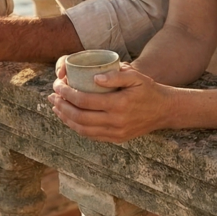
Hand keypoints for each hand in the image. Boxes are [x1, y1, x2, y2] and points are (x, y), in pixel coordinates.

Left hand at [48, 64, 170, 142]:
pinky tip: (70, 118)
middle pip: (80, 117)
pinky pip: (91, 136)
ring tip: (56, 107)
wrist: (164, 110)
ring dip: (66, 118)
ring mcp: (115, 132)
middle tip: (52, 96)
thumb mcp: (136, 77)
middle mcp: (116, 121)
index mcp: (119, 104)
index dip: (67, 93)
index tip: (58, 85)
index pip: (85, 101)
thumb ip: (116, 76)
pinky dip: (77, 128)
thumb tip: (94, 79)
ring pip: (83, 129)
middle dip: (62, 106)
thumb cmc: (148, 89)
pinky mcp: (116, 139)